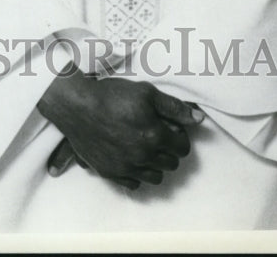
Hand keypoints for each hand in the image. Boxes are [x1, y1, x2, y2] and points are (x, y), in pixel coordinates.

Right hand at [38, 70, 203, 189]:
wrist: (78, 105)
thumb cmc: (111, 95)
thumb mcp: (147, 92)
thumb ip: (175, 107)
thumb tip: (199, 119)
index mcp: (155, 135)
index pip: (182, 148)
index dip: (180, 137)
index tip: (172, 129)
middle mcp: (142, 156)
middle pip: (171, 164)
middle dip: (169, 150)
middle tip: (159, 136)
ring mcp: (126, 167)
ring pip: (155, 177)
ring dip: (156, 164)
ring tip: (146, 148)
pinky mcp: (111, 173)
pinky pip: (134, 184)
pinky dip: (138, 174)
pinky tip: (132, 158)